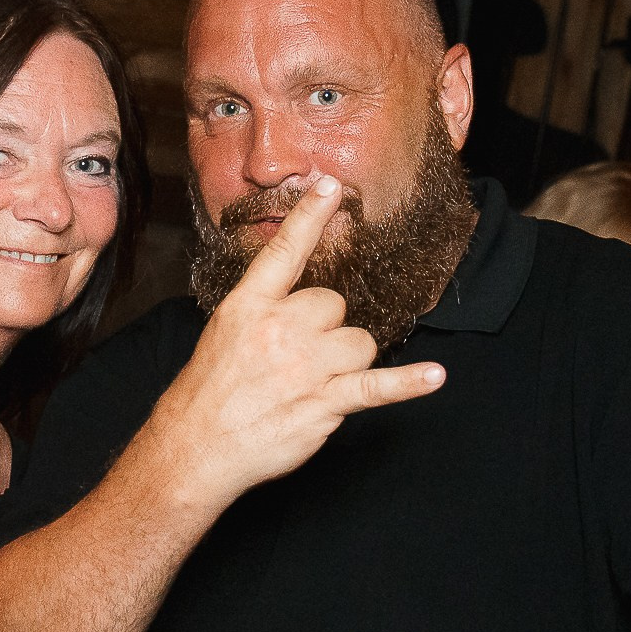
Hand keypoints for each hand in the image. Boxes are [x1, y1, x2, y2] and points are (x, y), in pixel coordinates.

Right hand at [146, 177, 443, 513]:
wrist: (197, 445)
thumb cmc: (210, 391)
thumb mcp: (224, 333)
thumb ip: (263, 309)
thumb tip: (304, 302)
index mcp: (249, 307)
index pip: (285, 253)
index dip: (309, 217)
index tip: (329, 186)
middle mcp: (279, 330)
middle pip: (334, 306)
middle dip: (325, 330)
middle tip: (296, 360)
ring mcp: (305, 368)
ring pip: (358, 343)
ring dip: (345, 361)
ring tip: (313, 384)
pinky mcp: (324, 403)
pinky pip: (376, 386)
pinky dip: (408, 383)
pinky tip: (434, 377)